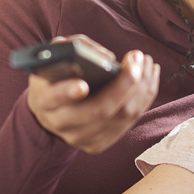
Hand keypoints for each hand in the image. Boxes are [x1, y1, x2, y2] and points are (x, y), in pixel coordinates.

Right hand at [27, 36, 159, 153]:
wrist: (50, 110)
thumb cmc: (55, 76)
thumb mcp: (55, 57)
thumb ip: (74, 48)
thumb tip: (108, 58)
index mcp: (44, 100)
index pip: (54, 98)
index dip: (68, 93)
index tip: (83, 85)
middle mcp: (60, 124)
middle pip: (100, 110)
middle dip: (125, 82)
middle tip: (138, 57)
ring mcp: (80, 139)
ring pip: (121, 116)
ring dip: (142, 87)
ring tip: (148, 63)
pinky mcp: (98, 145)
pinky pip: (130, 122)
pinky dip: (145, 97)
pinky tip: (150, 77)